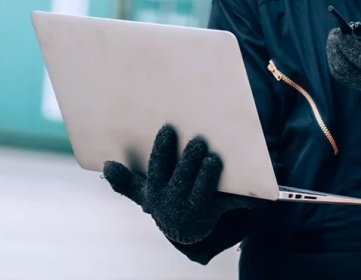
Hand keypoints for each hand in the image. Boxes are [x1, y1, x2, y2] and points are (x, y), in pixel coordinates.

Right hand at [103, 124, 256, 244]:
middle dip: (189, 161)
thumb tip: (107, 165)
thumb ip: (127, 182)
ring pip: (203, 192)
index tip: (168, 128)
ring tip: (214, 160)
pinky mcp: (218, 210)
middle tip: (198, 142)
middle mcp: (175, 201)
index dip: (163, 150)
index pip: (158, 169)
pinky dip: (244, 197)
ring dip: (209, 176)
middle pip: (182, 179)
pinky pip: (230, 202)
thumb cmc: (165, 200)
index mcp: (157, 192)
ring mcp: (197, 207)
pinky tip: (253, 189)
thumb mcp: (145, 193)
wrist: (185, 232)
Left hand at [325, 7, 360, 100]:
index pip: (360, 55)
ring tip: (334, 41)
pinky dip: (336, 63)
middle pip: (345, 65)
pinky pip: (343, 77)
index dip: (347, 43)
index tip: (340, 31)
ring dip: (333, 55)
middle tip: (334, 33)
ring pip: (341, 72)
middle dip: (335, 47)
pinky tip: (338, 51)